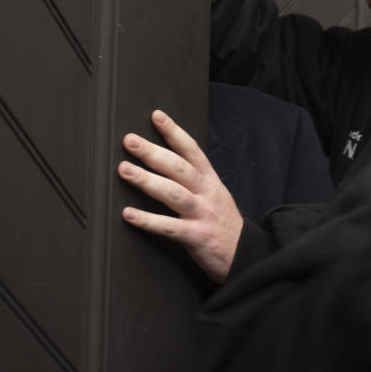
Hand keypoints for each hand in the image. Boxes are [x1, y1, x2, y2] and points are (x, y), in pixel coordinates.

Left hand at [118, 110, 242, 283]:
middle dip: (153, 152)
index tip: (157, 116)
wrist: (247, 255)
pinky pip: (169, 227)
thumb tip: (165, 164)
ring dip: (147, 180)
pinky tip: (128, 214)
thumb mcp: (215, 195)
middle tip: (130, 140)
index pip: (192, 151)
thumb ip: (195, 181)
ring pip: (173, 193)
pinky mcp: (197, 237)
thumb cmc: (224, 224)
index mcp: (210, 182)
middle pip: (179, 168)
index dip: (174, 132)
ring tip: (123, 170)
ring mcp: (203, 215)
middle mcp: (207, 194)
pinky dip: (148, 220)